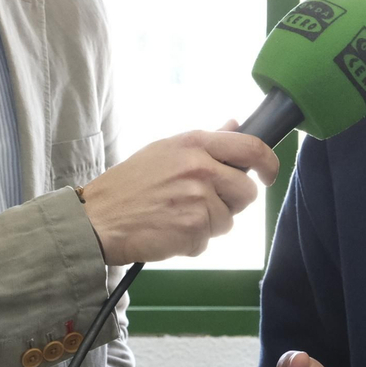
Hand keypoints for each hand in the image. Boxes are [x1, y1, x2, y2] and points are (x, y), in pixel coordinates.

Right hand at [78, 122, 278, 264]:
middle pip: (246, 192)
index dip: (268, 163)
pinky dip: (191, 242)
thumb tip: (235, 124)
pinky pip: (208, 241)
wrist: (97, 220)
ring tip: (175, 217)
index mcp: (195, 143)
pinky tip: (168, 231)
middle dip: (231, 203)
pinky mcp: (194, 227)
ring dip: (207, 225)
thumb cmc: (128, 186)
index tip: (267, 174)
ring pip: (228, 220)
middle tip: (201, 204)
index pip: (252, 147)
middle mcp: (201, 167)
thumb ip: (206, 140)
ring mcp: (199, 198)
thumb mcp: (165, 150)